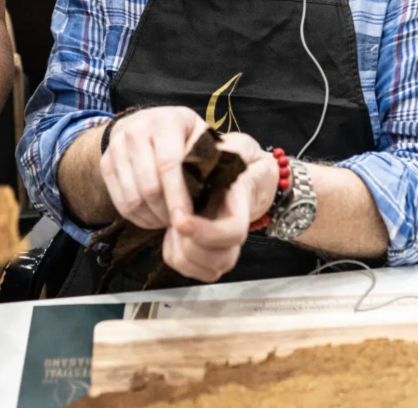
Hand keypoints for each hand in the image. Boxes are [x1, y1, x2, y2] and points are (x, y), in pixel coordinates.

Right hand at [100, 107, 208, 229]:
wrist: (146, 123)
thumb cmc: (184, 135)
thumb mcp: (202, 136)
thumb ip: (212, 156)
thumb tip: (225, 183)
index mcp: (164, 121)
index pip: (168, 165)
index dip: (178, 196)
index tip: (186, 220)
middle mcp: (135, 131)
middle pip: (149, 187)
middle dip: (166, 213)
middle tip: (182, 224)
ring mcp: (116, 147)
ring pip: (133, 199)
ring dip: (153, 219)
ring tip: (169, 221)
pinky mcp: (105, 163)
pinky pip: (120, 203)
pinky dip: (138, 218)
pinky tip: (154, 218)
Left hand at [163, 133, 278, 282]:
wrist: (244, 177)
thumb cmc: (238, 161)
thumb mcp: (239, 147)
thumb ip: (233, 148)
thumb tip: (219, 149)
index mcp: (242, 205)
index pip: (232, 232)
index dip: (205, 232)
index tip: (178, 219)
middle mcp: (236, 233)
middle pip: (219, 260)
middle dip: (188, 244)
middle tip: (175, 217)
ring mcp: (225, 248)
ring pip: (206, 270)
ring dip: (181, 251)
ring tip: (175, 223)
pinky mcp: (209, 256)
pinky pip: (189, 269)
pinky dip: (175, 255)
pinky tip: (173, 234)